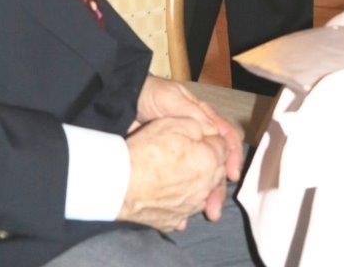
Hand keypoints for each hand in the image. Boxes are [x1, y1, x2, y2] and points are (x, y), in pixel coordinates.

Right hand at [120, 117, 227, 231]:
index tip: (199, 136)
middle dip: (208, 160)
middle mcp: (205, 187)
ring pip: (203, 191)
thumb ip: (196, 126)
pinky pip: (185, 209)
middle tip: (190, 152)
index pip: (222, 146)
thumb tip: (205, 132)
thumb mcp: (171, 123)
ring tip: (179, 172)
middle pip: (216, 171)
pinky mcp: (175, 219)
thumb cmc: (146, 151)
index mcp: (209, 160)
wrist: (121, 184)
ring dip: (197, 181)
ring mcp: (190, 207)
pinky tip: (169, 191)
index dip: (211, 138)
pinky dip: (181, 200)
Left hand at [134, 76, 242, 215]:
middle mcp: (198, 137)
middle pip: (215, 164)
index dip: (232, 155)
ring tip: (205, 212)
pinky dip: (185, 198)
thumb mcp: (172, 99)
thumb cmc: (150, 94)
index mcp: (203, 119)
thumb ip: (193, 114)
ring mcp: (184, 152)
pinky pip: (182, 182)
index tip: (231, 174)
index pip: (226, 138)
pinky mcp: (170, 164)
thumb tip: (215, 134)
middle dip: (218, 184)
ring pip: (201, 176)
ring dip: (205, 195)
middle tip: (215, 206)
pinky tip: (183, 214)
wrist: (122, 102)